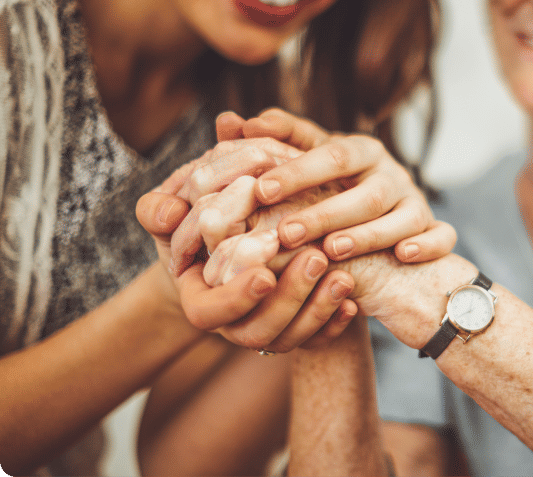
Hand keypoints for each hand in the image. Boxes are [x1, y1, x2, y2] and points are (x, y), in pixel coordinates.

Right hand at [137, 185, 356, 351]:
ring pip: (289, 340)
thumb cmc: (201, 221)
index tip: (265, 273)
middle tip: (316, 258)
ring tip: (342, 276)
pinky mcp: (296, 329)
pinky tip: (353, 304)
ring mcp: (266, 331)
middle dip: (288, 299)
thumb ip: (161, 210)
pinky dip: (334, 325)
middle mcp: (232, 325)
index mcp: (199, 300)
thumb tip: (168, 212)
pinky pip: (316, 341)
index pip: (208, 314)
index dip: (235, 298)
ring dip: (317, 310)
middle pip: (256, 332)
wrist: (234, 241)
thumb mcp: (179, 212)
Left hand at [217, 108, 456, 262]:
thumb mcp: (305, 164)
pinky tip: (404, 256)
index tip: (259, 188)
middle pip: (365, 190)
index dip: (297, 171)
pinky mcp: (434, 228)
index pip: (330, 153)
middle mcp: (390, 173)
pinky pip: (441, 235)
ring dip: (368, 233)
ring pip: (402, 214)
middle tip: (286, 232)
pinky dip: (428, 244)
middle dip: (326, 210)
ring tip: (333, 249)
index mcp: (359, 151)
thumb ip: (271, 145)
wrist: (383, 222)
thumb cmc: (333, 188)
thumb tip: (226, 121)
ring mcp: (415, 201)